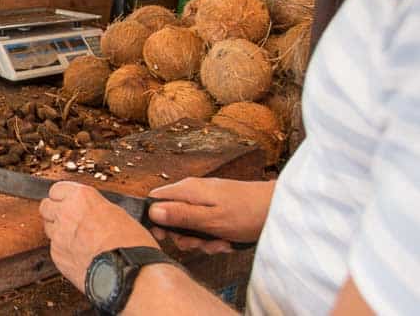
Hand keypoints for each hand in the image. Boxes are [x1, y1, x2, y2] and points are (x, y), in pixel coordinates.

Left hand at [40, 182, 157, 293]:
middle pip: (46, 206)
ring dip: (57, 231)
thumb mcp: (118, 214)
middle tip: (67, 219)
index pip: (58, 189)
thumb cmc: (129, 243)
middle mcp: (66, 213)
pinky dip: (63, 250)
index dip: (63, 196)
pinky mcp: (56, 255)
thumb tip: (94, 213)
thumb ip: (97, 209)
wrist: (124, 271)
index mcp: (82, 197)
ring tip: (75, 238)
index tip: (68, 201)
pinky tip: (78, 254)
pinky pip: (54, 248)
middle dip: (54, 212)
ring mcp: (58, 235)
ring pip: (48, 227)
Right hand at [147, 178, 275, 253]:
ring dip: (201, 239)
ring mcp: (206, 199)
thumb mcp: (211, 219)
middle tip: (199, 243)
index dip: (156, 220)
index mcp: (188, 190)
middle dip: (184, 235)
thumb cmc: (249, 212)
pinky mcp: (218, 208)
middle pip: (172, 216)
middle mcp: (194, 192)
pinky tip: (227, 240)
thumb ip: (180, 215)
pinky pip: (205, 225)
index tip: (166, 235)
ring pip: (189, 224)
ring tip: (219, 243)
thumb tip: (152, 211)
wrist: (280, 209)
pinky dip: (213, 236)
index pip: (155, 200)